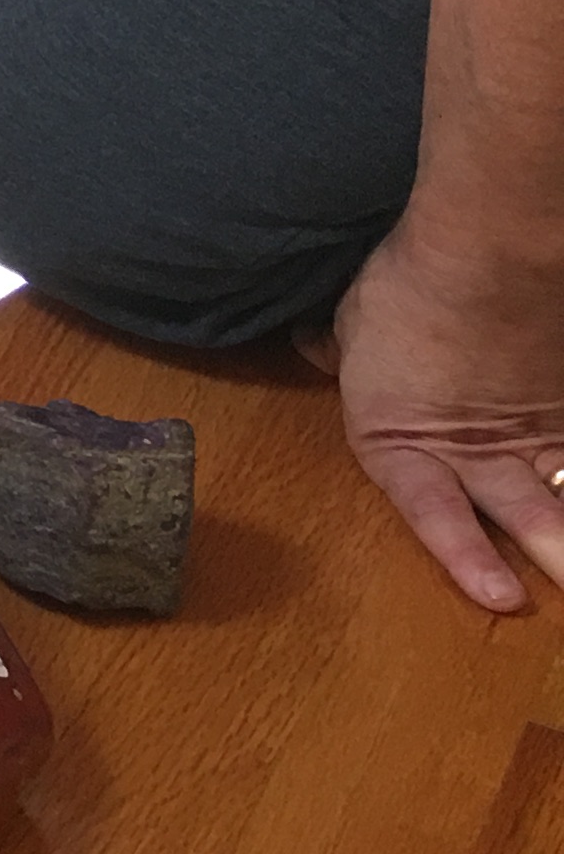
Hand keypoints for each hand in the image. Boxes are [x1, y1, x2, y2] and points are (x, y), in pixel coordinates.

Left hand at [329, 219, 563, 610]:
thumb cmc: (405, 291)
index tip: (501, 597)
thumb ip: (339, 352)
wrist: (488, 255)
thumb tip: (313, 349)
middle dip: (550, 557)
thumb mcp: (354, 326)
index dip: (462, 554)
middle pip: (522, 514)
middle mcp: (479, 447)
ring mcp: (537, 425)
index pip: (432, 510)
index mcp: (406, 438)